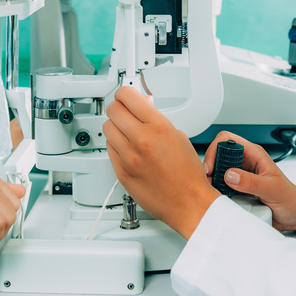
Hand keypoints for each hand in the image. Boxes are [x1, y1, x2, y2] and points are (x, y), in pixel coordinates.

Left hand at [103, 86, 220, 238]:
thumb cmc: (187, 173)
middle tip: (126, 112)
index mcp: (157, 126)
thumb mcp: (177, 135)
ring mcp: (129, 156)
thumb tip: (143, 106)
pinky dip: (116, 145)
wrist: (188, 202)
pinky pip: (109, 149)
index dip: (125, 93)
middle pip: (113, 109)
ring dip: (116, 127)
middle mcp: (141, 139)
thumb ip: (156, 119)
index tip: (126, 95)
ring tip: (127, 132)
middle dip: (119, 108)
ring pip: (108, 128)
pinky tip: (128, 148)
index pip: (126, 96)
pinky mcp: (121, 172)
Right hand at [203, 132, 295, 231]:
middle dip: (210, 165)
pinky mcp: (239, 189)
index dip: (215, 150)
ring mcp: (242, 176)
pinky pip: (222, 186)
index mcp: (254, 155)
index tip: (210, 168)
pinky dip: (217, 191)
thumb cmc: (291, 198)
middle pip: (219, 154)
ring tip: (211, 189)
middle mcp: (246, 163)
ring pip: (218, 171)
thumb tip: (230, 175)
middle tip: (207, 180)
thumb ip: (251, 182)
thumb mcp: (272, 189)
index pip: (227, 140)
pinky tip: (218, 198)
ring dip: (212, 179)